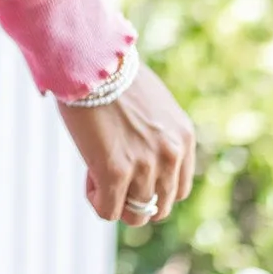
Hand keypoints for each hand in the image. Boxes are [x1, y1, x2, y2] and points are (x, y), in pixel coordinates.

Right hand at [55, 64, 196, 225]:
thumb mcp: (151, 105)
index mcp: (183, 138)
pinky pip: (108, 212)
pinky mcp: (115, 172)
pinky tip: (89, 176)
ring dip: (115, 198)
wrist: (91, 59)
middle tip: (111, 171)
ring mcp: (145, 166)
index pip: (178, 189)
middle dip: (134, 196)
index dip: (150, 184)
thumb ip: (156, 134)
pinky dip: (97, 200)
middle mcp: (171, 155)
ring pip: (135, 214)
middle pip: (159, 207)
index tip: (129, 166)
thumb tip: (139, 155)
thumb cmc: (112, 73)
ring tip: (97, 169)